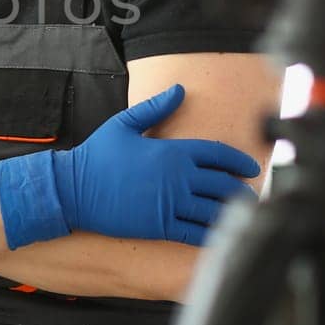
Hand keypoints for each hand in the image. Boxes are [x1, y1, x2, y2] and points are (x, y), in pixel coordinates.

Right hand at [0, 84, 259, 248]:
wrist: (73, 189)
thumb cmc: (97, 155)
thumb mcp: (124, 123)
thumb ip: (156, 107)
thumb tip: (180, 89)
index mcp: (172, 152)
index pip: (217, 154)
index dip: (238, 161)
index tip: (251, 167)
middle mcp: (176, 178)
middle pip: (222, 183)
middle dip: (240, 189)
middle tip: (251, 194)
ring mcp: (169, 203)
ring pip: (213, 209)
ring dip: (231, 212)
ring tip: (243, 215)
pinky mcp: (159, 225)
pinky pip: (194, 231)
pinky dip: (212, 234)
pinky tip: (222, 235)